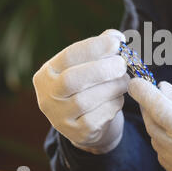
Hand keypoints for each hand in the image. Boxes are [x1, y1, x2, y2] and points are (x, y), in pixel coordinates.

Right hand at [33, 29, 128, 154]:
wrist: (88, 123)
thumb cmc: (91, 85)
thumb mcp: (90, 65)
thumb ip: (101, 49)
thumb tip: (116, 37)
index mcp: (48, 73)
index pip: (68, 56)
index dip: (94, 47)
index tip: (116, 42)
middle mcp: (47, 96)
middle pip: (72, 80)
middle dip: (102, 69)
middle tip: (123, 63)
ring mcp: (60, 118)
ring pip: (87, 100)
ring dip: (112, 87)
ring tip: (124, 81)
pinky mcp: (77, 133)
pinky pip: (98, 117)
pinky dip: (113, 104)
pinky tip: (118, 98)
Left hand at [128, 79, 171, 170]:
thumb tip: (160, 88)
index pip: (160, 109)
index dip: (145, 93)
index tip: (135, 82)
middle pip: (154, 127)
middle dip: (150, 108)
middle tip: (152, 93)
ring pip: (157, 142)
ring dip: (158, 125)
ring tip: (170, 113)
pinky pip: (165, 157)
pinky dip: (165, 142)